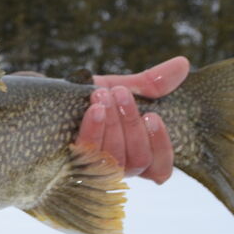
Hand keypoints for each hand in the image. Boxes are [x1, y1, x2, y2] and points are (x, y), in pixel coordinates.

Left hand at [77, 56, 189, 183]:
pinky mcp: (70, 164)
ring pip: (114, 158)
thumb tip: (183, 63)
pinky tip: (93, 109)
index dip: (161, 147)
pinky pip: (87, 154)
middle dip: (130, 124)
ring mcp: (93, 170)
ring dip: (111, 124)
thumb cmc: (90, 98)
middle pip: (137, 160)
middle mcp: (117, 168)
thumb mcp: (121, 88)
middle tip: (120, 92)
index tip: (153, 116)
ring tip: (102, 94)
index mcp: (135, 155)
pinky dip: (93, 129)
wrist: (50, 98)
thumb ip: (151, 83)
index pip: (160, 170)